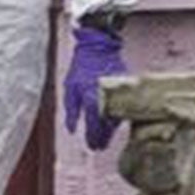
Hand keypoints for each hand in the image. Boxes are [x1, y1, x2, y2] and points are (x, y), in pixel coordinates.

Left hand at [62, 24, 127, 150]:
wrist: (99, 47)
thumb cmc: (81, 67)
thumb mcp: (70, 88)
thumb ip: (71, 111)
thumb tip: (71, 129)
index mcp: (92, 99)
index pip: (94, 126)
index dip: (93, 138)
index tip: (93, 147)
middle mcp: (107, 99)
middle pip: (107, 126)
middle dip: (103, 137)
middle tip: (99, 146)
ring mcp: (118, 94)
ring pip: (116, 118)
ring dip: (110, 129)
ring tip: (104, 137)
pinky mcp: (125, 89)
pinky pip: (121, 108)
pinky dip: (116, 116)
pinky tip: (111, 121)